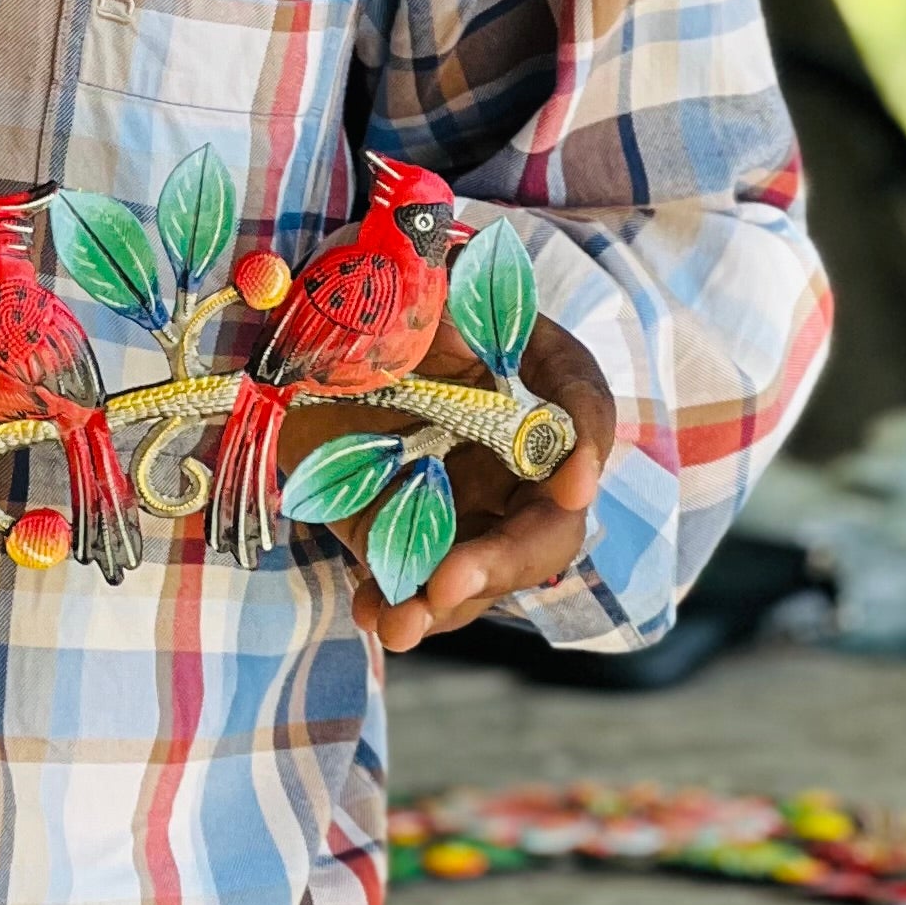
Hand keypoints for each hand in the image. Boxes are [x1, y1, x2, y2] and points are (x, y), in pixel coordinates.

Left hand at [286, 311, 613, 656]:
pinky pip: (409, 583)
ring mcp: (457, 509)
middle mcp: (510, 466)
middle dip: (501, 562)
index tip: (571, 484)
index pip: (581, 425)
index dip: (585, 454)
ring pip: (476, 574)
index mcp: (536, 397)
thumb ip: (475, 315)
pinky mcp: (399, 533)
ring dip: (443, 605)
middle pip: (539, 532)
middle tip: (450, 580)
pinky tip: (372, 615)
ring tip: (399, 622)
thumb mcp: (448, 282)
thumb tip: (493, 371)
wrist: (320, 318)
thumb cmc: (402, 293)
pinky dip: (393, 604)